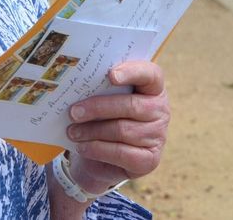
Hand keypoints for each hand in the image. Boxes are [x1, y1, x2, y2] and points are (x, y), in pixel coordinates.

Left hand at [64, 60, 169, 193]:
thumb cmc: (105, 118)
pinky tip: (82, 147)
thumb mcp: (105, 99)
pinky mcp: (149, 160)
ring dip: (92, 131)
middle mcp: (161, 111)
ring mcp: (158, 136)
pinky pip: (120, 153)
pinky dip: (97, 149)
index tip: (110, 75)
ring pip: (122, 130)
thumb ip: (101, 89)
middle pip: (131, 106)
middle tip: (73, 112)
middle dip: (98, 108)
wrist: (106, 157)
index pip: (150, 74)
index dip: (132, 72)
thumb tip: (78, 85)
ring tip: (72, 131)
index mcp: (153, 88)